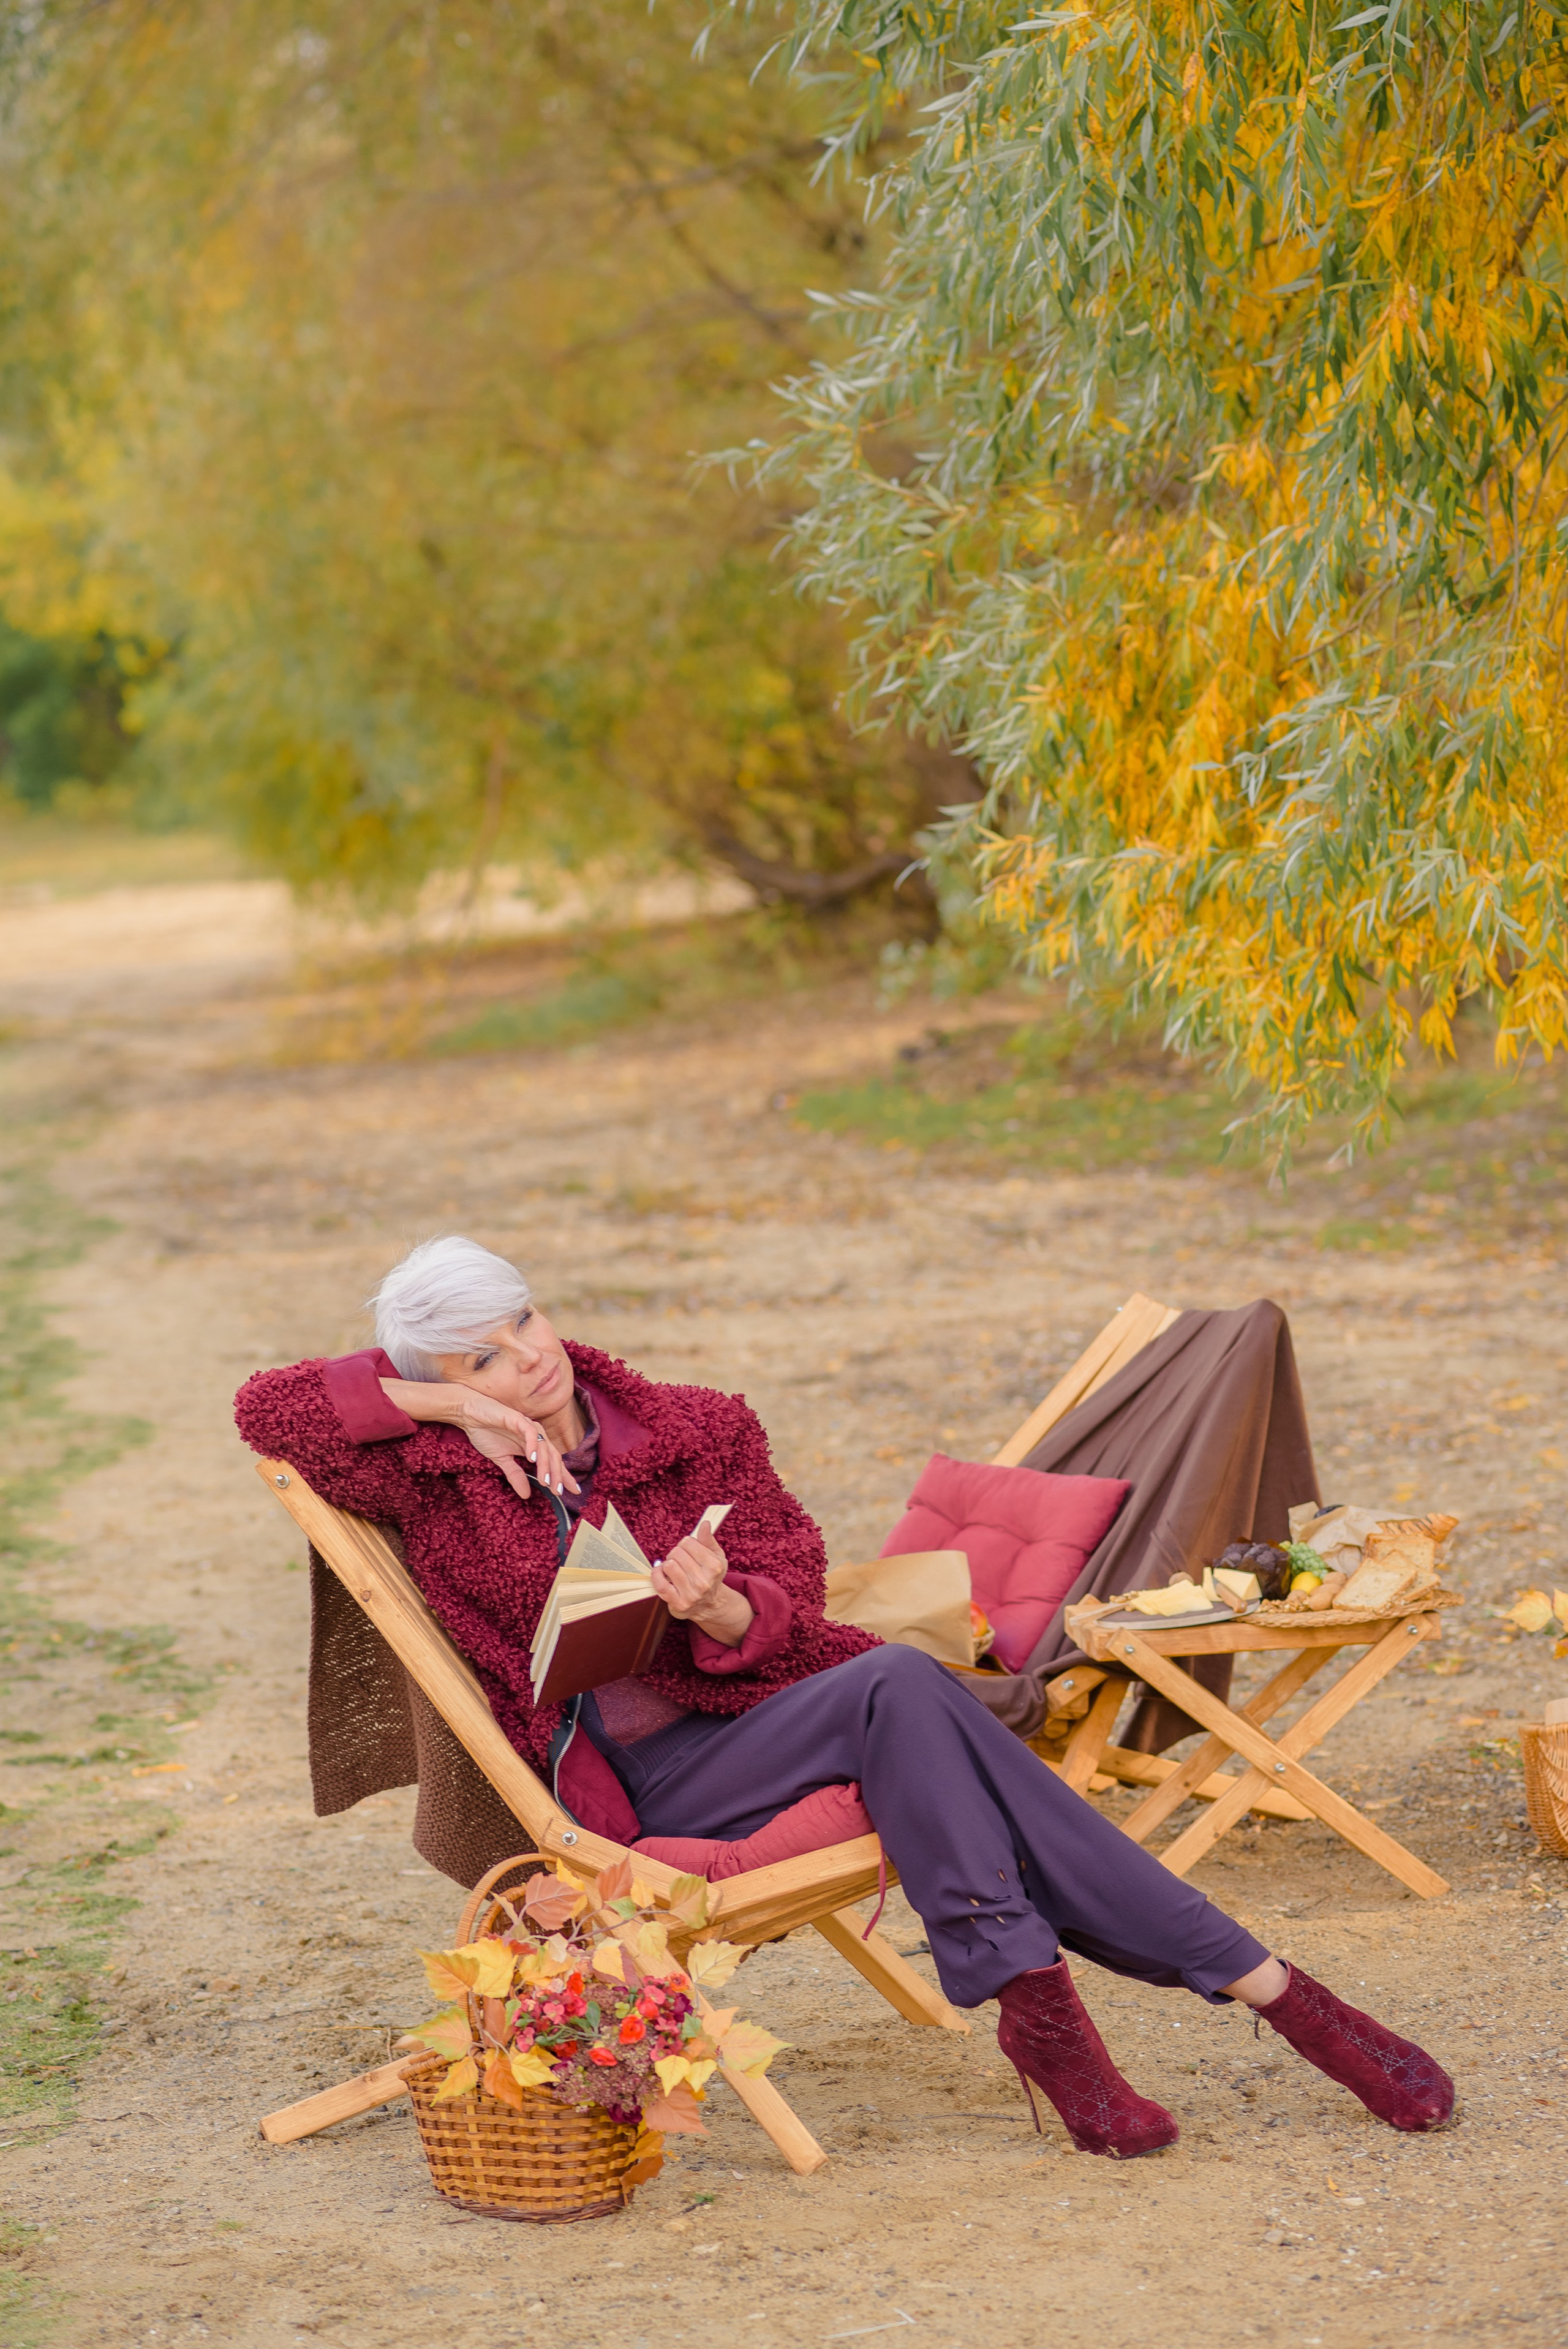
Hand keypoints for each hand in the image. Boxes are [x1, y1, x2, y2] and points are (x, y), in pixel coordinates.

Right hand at [380, 1379, 579, 1496]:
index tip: (574, 1492)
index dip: (564, 1476)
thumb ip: (515, 1475)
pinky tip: (531, 1459)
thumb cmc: (486, 1433)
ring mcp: (527, 1426)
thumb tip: (526, 1495)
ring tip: (545, 1481)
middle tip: (559, 1492)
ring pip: (544, 1446)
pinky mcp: (517, 1419)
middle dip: (558, 1475)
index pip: (552, 1462)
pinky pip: (530, 1432)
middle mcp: (535, 1436)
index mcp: (533, 1445)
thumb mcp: (501, 1460)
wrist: (469, 1414)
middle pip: (553, 1456)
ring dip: (545, 1464)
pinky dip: (532, 1445)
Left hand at [651, 1526, 753, 1646]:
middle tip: (680, 1560)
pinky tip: (661, 1572)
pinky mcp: (678, 1603)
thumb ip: (708, 1540)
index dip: (685, 1543)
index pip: (688, 1542)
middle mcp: (704, 1582)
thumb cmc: (711, 1577)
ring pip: (669, 1566)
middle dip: (676, 1553)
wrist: (709, 1604)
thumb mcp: (715, 1557)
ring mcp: (691, 1594)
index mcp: (715, 1567)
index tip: (688, 1550)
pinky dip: (656, 1575)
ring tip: (673, 1569)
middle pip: (677, 1552)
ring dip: (668, 1564)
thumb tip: (704, 1524)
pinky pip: (660, 1584)